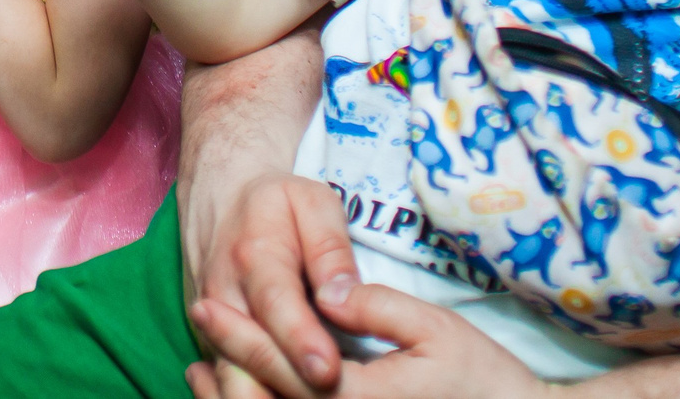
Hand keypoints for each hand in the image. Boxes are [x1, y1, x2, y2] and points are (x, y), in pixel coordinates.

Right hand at [182, 171, 358, 397]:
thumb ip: (331, 249)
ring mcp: (214, 324)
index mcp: (254, 254)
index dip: (301, 342)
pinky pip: (229, 382)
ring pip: (231, 378)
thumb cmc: (276, 202)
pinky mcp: (214, 343)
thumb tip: (342, 299)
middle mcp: (224, 295)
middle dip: (285, 384)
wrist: (220, 197)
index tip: (328, 370)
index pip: (276, 306)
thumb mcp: (312, 202)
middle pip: (247, 355)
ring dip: (265, 395)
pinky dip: (254, 395)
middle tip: (330, 395)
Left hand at [194, 283, 546, 398]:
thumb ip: (376, 308)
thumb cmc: (483, 377)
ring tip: (201, 370)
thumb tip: (327, 292)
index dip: (240, 335)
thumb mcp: (436, 329)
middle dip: (225, 371)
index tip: (206, 305)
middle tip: (197, 327)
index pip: (284, 368)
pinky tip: (246, 394)